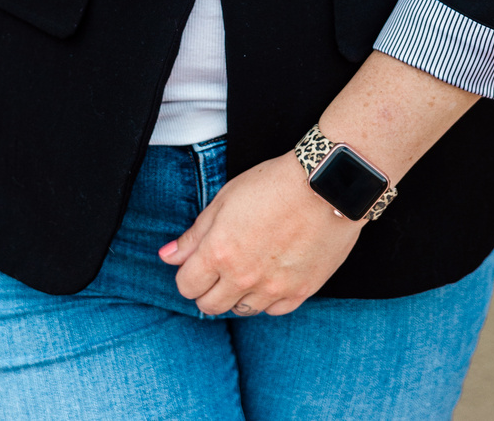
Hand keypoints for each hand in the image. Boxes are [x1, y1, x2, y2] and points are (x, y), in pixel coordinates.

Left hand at [158, 152, 362, 316]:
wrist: (327, 185)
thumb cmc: (273, 183)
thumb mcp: (225, 199)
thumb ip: (194, 234)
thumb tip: (167, 257)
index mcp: (219, 253)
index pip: (187, 286)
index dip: (189, 274)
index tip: (198, 262)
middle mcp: (243, 278)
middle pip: (210, 306)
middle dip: (209, 289)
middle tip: (222, 267)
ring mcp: (272, 289)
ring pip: (242, 310)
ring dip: (238, 294)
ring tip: (250, 267)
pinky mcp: (300, 292)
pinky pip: (274, 310)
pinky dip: (268, 297)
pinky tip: (272, 274)